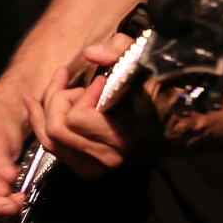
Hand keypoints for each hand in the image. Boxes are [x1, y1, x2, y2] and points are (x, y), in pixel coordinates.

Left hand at [24, 35, 163, 178]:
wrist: (178, 126)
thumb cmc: (162, 91)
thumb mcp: (146, 61)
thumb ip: (119, 52)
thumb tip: (90, 53)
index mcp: (122, 135)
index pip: (75, 119)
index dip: (80, 94)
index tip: (101, 81)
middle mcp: (108, 158)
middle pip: (56, 130)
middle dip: (57, 99)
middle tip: (74, 82)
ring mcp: (97, 168)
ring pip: (49, 142)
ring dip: (51, 111)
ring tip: (65, 89)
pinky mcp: (89, 169)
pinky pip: (54, 150)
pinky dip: (45, 125)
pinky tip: (44, 105)